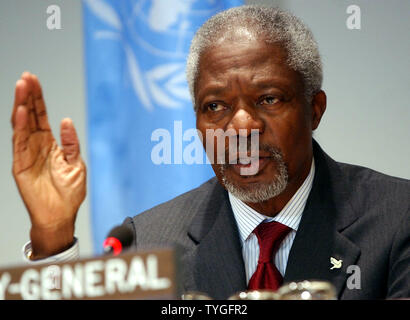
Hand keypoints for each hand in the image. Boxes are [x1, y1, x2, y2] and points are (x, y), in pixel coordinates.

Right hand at [11, 72, 86, 258]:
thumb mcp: (76, 164)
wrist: (60, 215)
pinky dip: (20, 127)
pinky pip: (19, 143)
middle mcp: (36, 146)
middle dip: (28, 96)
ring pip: (22, 125)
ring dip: (21, 105)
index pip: (42, 116)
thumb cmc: (69, 193)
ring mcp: (27, 154)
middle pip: (30, 116)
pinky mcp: (20, 165)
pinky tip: (21, 112)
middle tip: (26, 77)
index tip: (34, 80)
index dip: (38, 98)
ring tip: (21, 86)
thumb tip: (67, 120)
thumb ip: (71, 143)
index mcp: (50, 144)